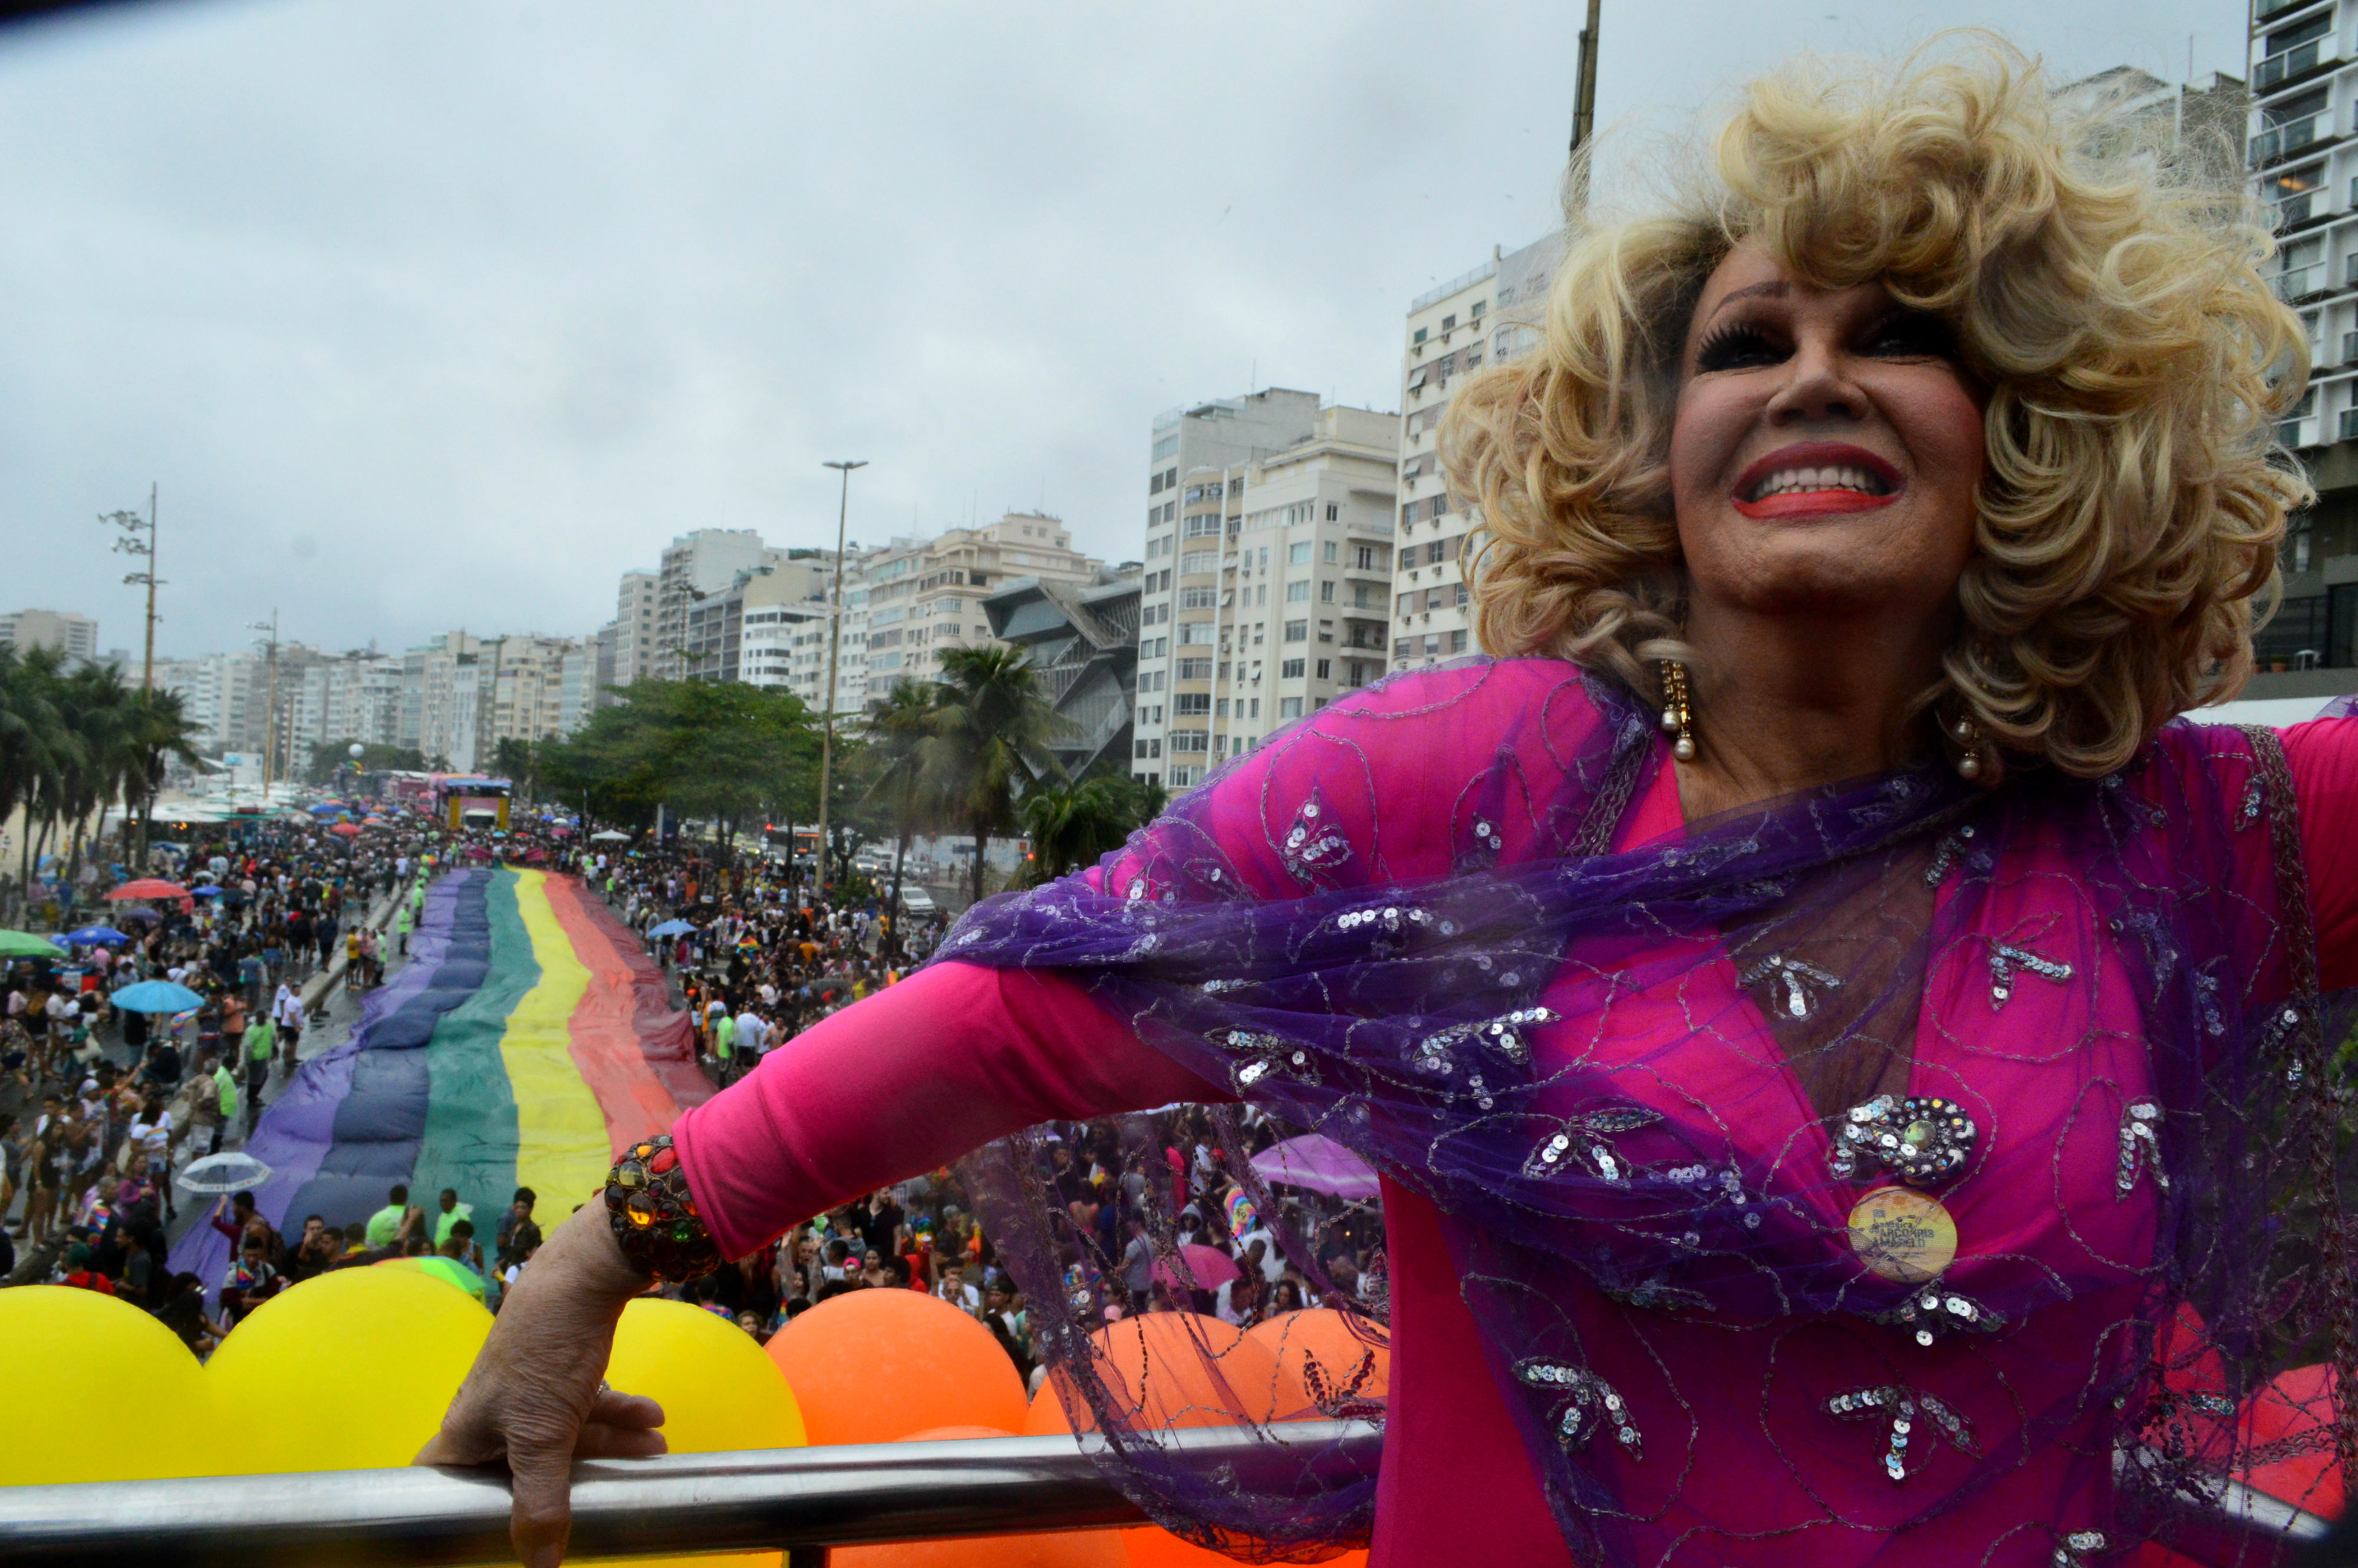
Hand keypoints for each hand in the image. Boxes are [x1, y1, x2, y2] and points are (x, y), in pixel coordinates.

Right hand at [416, 1204, 662, 1567]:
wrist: (587, 1270)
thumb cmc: (547, 1353)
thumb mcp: (545, 1435)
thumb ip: (541, 1501)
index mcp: (466, 1429)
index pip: (436, 1477)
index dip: (443, 1508)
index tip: (472, 1529)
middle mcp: (491, 1410)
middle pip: (517, 1467)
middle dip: (568, 1483)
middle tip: (616, 1494)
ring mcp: (527, 1387)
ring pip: (563, 1433)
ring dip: (611, 1443)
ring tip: (657, 1446)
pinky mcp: (560, 1364)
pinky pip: (585, 1402)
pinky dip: (618, 1412)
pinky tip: (653, 1416)